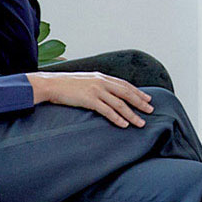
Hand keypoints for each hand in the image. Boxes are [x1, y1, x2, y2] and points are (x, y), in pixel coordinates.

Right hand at [28, 71, 154, 127]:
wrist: (51, 84)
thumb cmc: (65, 84)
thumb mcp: (85, 80)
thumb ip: (97, 85)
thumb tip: (106, 93)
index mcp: (101, 77)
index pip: (124, 84)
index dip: (137, 92)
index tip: (147, 99)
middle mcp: (102, 82)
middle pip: (126, 93)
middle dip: (140, 102)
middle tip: (151, 110)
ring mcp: (96, 91)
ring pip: (120, 104)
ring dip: (132, 114)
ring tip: (140, 123)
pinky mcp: (89, 100)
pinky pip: (107, 111)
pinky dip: (117, 118)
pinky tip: (124, 124)